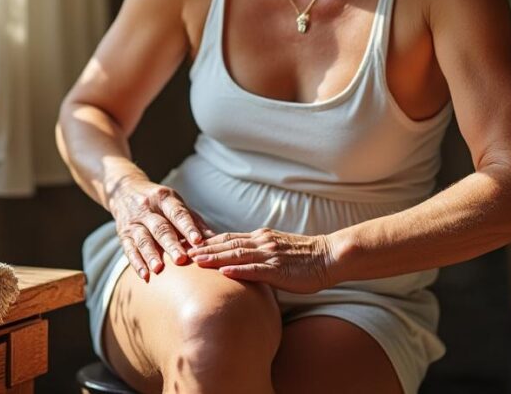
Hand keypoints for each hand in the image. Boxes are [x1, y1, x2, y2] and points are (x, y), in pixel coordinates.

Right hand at [107, 176, 214, 280]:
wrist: (124, 190)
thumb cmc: (158, 201)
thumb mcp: (175, 203)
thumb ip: (194, 220)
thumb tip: (215, 239)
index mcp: (164, 198)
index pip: (177, 213)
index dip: (187, 227)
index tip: (198, 241)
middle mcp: (147, 208)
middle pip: (160, 228)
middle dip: (171, 244)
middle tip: (181, 259)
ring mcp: (133, 222)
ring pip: (143, 239)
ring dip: (151, 255)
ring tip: (159, 269)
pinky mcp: (123, 234)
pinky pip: (128, 249)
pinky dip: (136, 263)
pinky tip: (145, 275)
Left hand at [187, 228, 333, 293]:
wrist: (329, 257)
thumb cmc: (305, 259)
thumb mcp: (277, 251)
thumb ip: (259, 255)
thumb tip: (240, 263)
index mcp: (260, 238)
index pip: (227, 237)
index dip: (206, 240)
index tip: (187, 243)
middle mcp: (261, 242)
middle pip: (226, 243)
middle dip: (202, 248)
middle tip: (181, 251)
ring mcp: (270, 254)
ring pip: (237, 254)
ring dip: (214, 257)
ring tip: (195, 261)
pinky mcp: (279, 268)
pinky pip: (256, 269)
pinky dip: (239, 270)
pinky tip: (224, 273)